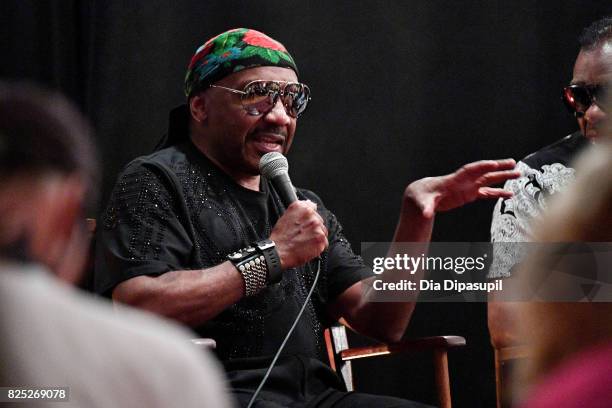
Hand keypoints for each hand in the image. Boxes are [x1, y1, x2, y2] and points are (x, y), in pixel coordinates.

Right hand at [270, 200, 327, 268]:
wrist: (278, 251)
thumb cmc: (280, 236)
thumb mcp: (286, 216)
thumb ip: (299, 210)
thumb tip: (309, 203)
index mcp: (303, 208)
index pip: (312, 207)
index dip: (309, 216)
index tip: (305, 222)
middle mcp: (311, 216)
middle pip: (319, 220)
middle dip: (313, 228)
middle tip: (302, 235)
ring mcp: (317, 227)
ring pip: (323, 231)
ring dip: (316, 236)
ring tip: (304, 242)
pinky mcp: (321, 239)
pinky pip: (324, 242)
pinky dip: (318, 246)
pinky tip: (308, 247)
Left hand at [404, 159, 519, 217]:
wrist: (424, 196)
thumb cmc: (423, 196)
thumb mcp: (424, 203)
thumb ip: (426, 208)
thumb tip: (425, 214)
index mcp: (453, 180)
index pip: (470, 170)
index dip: (481, 166)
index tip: (494, 164)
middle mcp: (464, 181)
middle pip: (484, 172)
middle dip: (498, 168)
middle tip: (513, 164)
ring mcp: (468, 187)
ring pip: (489, 180)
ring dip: (503, 177)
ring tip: (517, 174)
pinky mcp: (470, 194)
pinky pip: (487, 193)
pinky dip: (497, 193)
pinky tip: (509, 194)